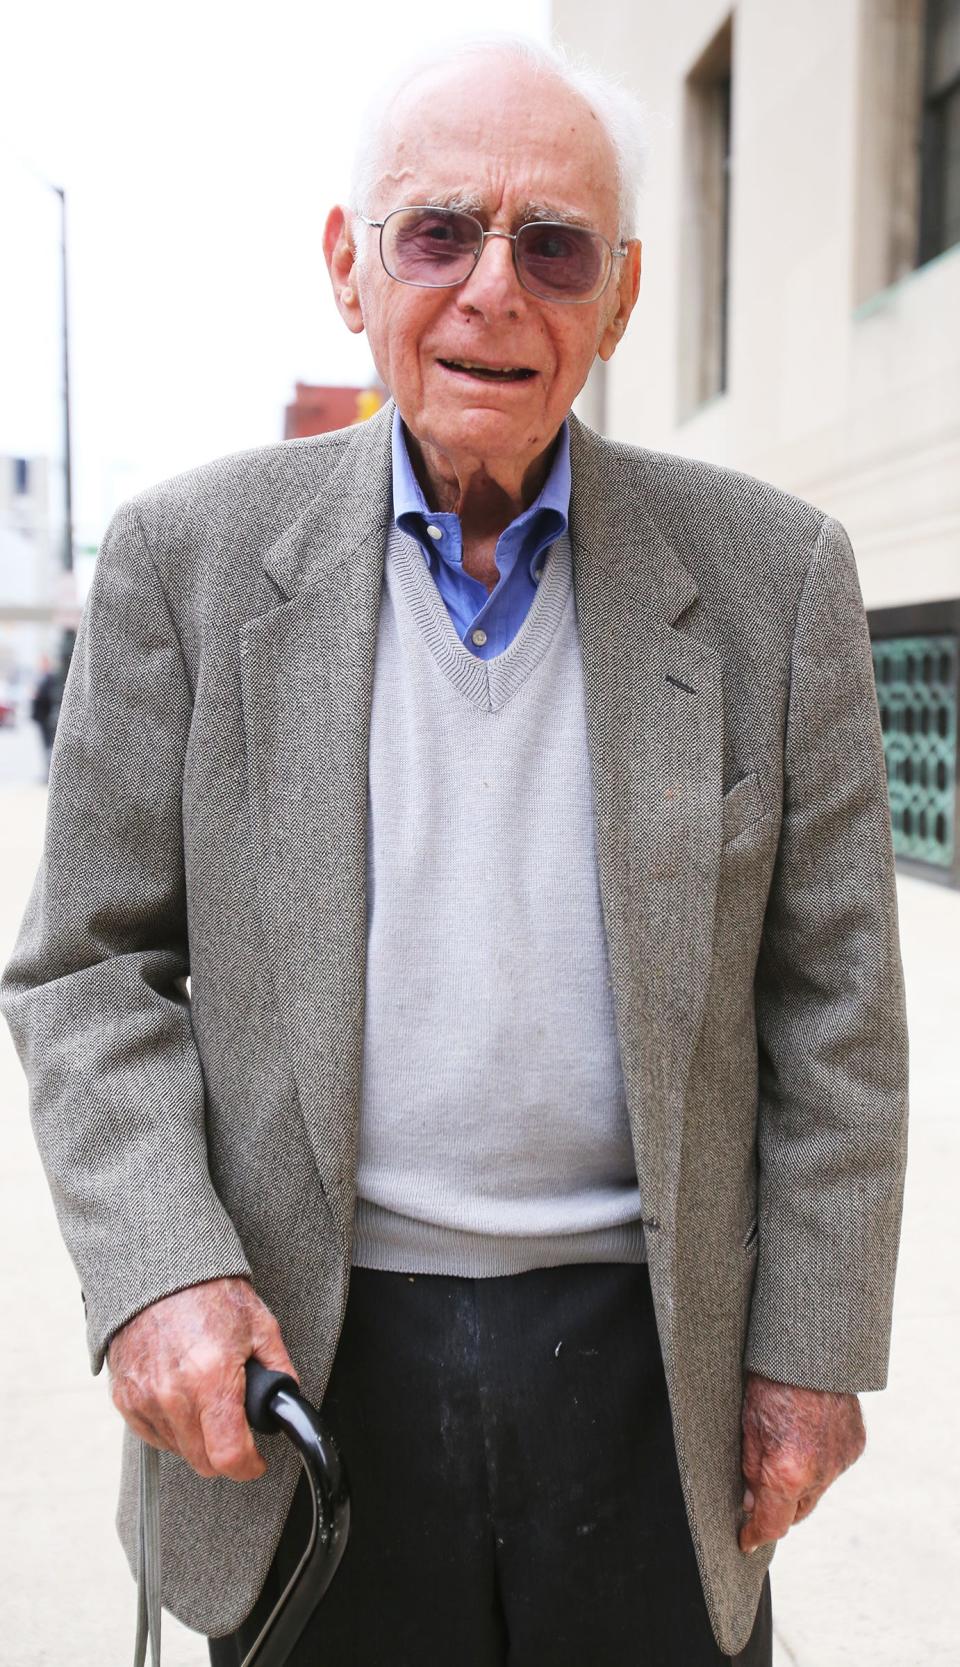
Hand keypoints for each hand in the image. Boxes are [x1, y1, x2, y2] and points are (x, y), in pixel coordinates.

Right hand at [107, 1276, 297, 1481]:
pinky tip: (182, 1397)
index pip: (229, 1457)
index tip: (256, 1461)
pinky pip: (154, 1435)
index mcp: (212, 1378)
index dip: (249, 1466)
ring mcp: (145, 1398)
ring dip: (197, 1439)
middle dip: (225, 1452)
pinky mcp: (125, 1398)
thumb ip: (279, 1370)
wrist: (161, 1271)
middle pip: (204, 1461)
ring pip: (179, 1451)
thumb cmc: (211, 1293)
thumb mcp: (260, 1327)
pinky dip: (171, 1427)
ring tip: (206, 1399)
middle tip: (235, 1426)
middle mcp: (174, 1395)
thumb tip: (286, 1402)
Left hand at [739, 1372, 864, 1552]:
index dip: (756, 1535)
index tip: (746, 1540)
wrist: (808, 1349)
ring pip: (817, 1490)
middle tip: (759, 1494)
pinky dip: (819, 1462)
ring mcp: (841, 1461)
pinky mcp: (855, 1445)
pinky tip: (805, 1437)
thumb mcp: (746, 1427)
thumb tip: (752, 1502)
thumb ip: (751, 1472)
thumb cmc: (769, 1381)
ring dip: (800, 1484)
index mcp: (788, 1473)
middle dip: (778, 1509)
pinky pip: (833, 1467)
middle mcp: (820, 1474)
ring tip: (784, 1451)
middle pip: (797, 1512)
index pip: (773, 1524)